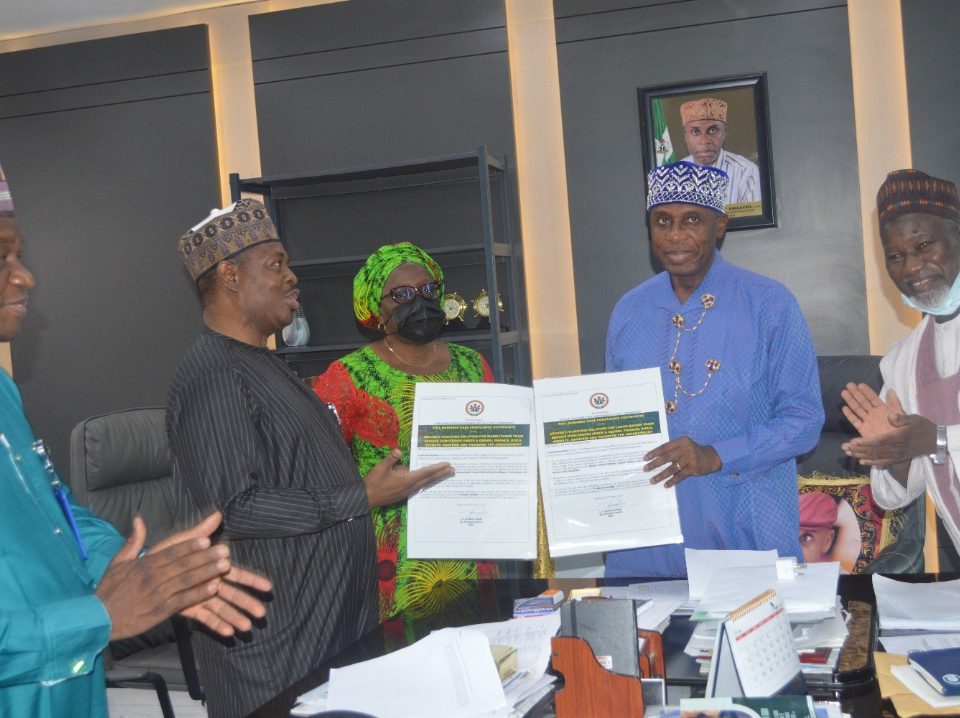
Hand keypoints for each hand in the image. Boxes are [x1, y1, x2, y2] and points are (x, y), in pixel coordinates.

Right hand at [96, 513, 269, 639]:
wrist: (97, 619)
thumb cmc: (109, 589)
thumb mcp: (118, 562)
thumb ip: (132, 541)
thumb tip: (138, 519)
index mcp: (143, 565)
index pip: (170, 553)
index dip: (189, 546)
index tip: (207, 539)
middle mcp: (152, 578)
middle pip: (182, 565)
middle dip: (205, 557)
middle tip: (225, 550)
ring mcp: (156, 595)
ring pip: (185, 582)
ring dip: (206, 573)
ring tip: (225, 567)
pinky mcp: (159, 612)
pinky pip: (182, 601)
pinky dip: (197, 595)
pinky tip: (213, 589)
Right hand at [364, 448, 453, 506]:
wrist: (366, 498)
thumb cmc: (373, 482)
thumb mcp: (380, 468)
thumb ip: (390, 459)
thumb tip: (399, 451)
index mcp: (406, 480)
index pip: (425, 473)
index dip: (437, 468)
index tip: (447, 465)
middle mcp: (410, 487)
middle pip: (429, 479)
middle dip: (441, 474)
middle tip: (453, 470)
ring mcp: (407, 491)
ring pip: (425, 483)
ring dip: (435, 478)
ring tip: (445, 474)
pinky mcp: (403, 493)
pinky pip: (419, 486)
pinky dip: (426, 482)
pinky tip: (428, 480)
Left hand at [643, 437, 721, 487]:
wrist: (711, 457)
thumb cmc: (692, 451)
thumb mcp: (684, 445)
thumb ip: (672, 449)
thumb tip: (655, 458)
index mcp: (681, 441)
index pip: (664, 447)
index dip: (654, 453)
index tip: (645, 458)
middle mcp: (685, 449)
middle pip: (666, 457)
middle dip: (654, 464)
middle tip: (645, 469)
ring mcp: (689, 459)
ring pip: (672, 468)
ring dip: (661, 475)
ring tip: (652, 480)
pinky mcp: (693, 468)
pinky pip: (680, 476)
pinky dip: (672, 481)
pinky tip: (666, 485)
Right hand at [841, 383, 898, 436]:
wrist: (900, 446)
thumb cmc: (903, 430)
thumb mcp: (903, 416)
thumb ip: (895, 404)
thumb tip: (890, 390)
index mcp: (883, 409)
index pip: (873, 398)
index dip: (867, 391)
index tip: (859, 384)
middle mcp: (874, 414)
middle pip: (863, 402)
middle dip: (856, 393)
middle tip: (848, 385)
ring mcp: (868, 421)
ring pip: (857, 409)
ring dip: (850, 401)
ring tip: (844, 393)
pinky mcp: (863, 430)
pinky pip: (855, 421)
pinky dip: (850, 415)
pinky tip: (844, 408)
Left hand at [841, 407, 937, 466]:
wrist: (935, 441)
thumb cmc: (923, 427)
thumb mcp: (914, 419)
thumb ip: (901, 417)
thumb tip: (890, 415)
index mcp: (899, 437)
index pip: (879, 441)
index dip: (865, 442)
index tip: (853, 441)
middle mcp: (896, 449)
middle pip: (874, 450)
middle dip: (858, 449)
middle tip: (845, 448)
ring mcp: (897, 455)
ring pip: (876, 457)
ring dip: (861, 455)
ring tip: (848, 453)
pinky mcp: (898, 459)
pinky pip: (883, 462)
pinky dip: (872, 462)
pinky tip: (862, 461)